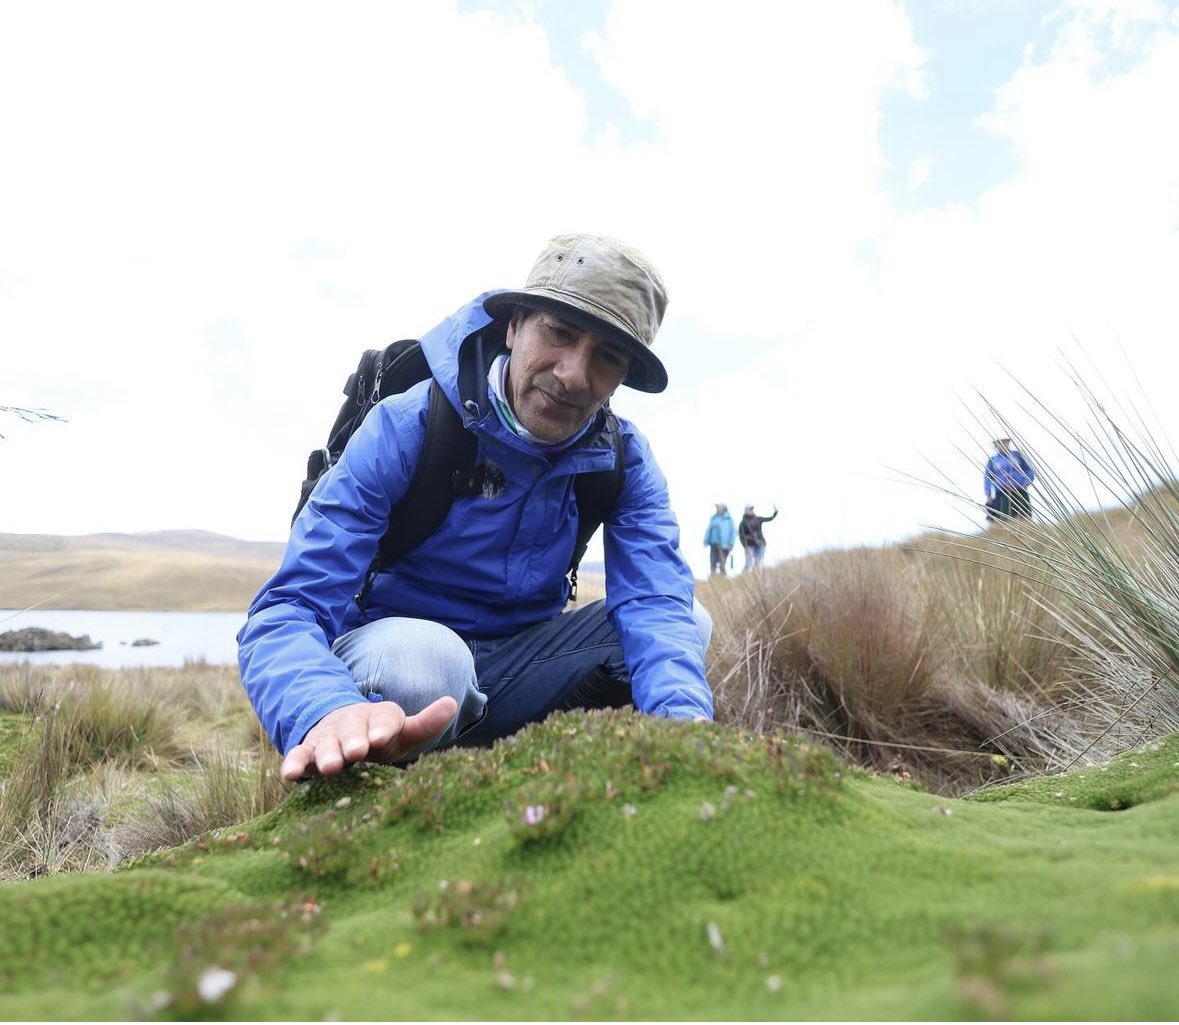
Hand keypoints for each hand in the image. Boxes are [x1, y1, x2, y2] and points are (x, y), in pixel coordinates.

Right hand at [281, 696, 457, 780]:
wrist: (342, 730)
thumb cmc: (380, 736)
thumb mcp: (403, 731)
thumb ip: (425, 723)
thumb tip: (453, 702)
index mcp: (378, 717)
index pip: (382, 720)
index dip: (381, 728)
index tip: (381, 736)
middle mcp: (351, 724)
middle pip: (351, 732)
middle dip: (353, 740)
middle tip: (356, 751)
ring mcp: (328, 738)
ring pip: (325, 744)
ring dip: (327, 754)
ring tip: (331, 767)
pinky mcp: (307, 751)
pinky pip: (299, 756)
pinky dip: (294, 764)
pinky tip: (290, 774)